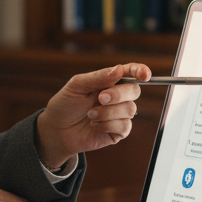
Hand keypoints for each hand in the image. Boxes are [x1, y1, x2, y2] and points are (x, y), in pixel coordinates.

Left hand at [35, 63, 151, 168]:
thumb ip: (98, 77)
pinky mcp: (118, 131)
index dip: (140, 71)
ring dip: (107, 112)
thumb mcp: (77, 86)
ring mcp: (119, 114)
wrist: (56, 130)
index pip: (130, 73)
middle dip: (118, 94)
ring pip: (130, 109)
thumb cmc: (65, 105)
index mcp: (109, 81)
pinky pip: (124, 126)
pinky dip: (107, 125)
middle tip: (100, 98)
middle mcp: (117, 97)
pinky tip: (94, 125)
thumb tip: (119, 69)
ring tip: (90, 115)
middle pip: (134, 90)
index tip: (144, 75)